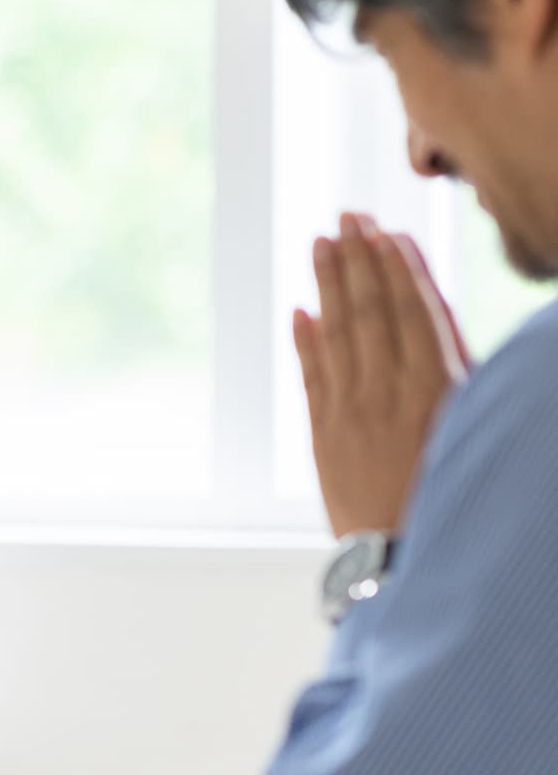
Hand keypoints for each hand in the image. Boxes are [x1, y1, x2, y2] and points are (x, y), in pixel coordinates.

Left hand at [293, 212, 470, 536]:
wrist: (410, 558)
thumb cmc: (456, 493)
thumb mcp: (474, 423)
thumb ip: (457, 368)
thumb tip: (433, 314)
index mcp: (437, 384)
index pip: (412, 309)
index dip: (397, 267)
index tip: (385, 231)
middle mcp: (389, 390)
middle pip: (371, 310)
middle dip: (358, 259)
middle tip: (346, 216)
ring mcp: (351, 410)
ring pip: (338, 333)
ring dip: (328, 284)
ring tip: (321, 243)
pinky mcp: (322, 435)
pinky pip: (311, 376)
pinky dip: (305, 341)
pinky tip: (300, 310)